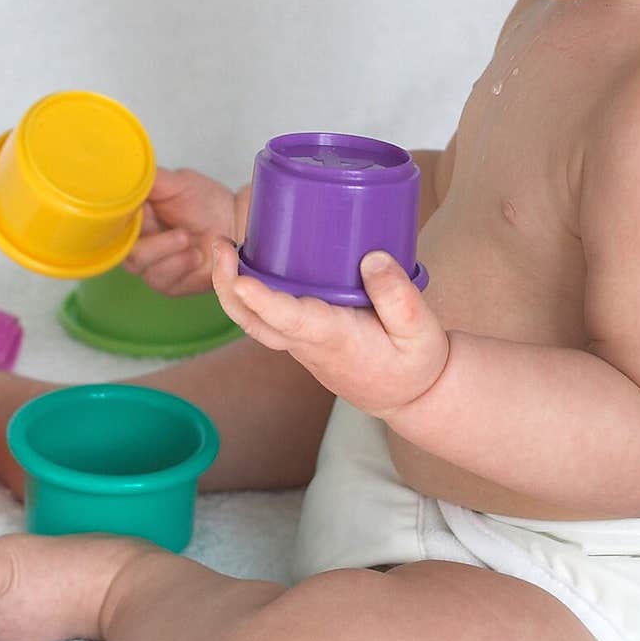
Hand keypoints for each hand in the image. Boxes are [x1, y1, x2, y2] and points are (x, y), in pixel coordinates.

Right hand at [122, 167, 237, 295]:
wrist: (236, 222)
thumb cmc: (206, 201)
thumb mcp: (176, 181)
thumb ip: (147, 180)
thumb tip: (120, 173)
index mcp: (132, 216)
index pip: (109, 222)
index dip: (120, 221)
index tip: (143, 214)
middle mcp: (136, 241)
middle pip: (122, 249)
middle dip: (150, 242)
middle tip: (181, 233)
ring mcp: (150, 264)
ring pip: (140, 265)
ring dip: (168, 252)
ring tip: (190, 240)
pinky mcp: (167, 284)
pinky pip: (162, 280)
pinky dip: (180, 266)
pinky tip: (197, 256)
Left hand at [211, 239, 448, 418]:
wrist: (409, 397)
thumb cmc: (414, 364)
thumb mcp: (421, 333)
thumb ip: (399, 298)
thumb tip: (371, 259)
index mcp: (334, 340)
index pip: (291, 322)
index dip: (263, 301)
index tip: (242, 282)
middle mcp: (308, 342)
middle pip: (253, 323)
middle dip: (228, 287)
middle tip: (219, 245)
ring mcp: (301, 340)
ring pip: (253, 318)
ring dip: (231, 284)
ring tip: (224, 243)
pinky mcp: (303, 332)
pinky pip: (267, 313)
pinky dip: (249, 288)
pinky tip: (250, 256)